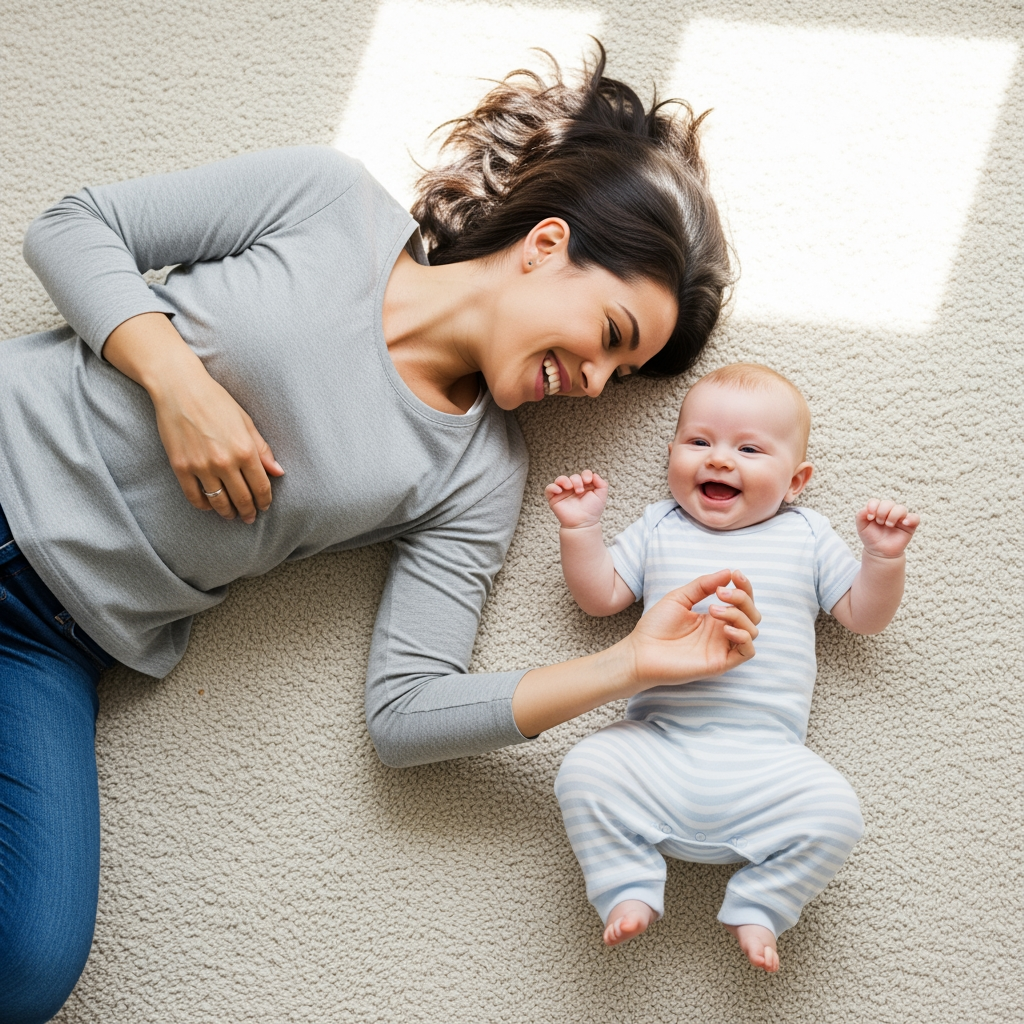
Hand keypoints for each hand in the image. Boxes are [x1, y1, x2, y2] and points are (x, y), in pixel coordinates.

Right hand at [102, 313, 283, 523]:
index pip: (261, 487)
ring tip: (231, 515)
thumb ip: (262, 450)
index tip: (264, 507)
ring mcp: (201, 466)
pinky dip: (204, 505)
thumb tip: (278, 472)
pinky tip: (210, 506)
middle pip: (242, 498)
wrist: (179, 388)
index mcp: (245, 450)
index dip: (264, 501)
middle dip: (248, 511)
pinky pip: (195, 497)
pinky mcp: (181, 467)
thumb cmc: (216, 401)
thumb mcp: (246, 422)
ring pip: (219, 502)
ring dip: (228, 512)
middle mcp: (224, 462)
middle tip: (249, 517)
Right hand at [545, 470, 607, 528]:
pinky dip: (553, 487)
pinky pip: (549, 489)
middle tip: (580, 491)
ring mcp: (563, 493)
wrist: (583, 524)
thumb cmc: (592, 511)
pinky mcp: (554, 499)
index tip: (588, 481)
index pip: (584, 474)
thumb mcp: (601, 497)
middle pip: (573, 476)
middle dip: (577, 480)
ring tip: (570, 488)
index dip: (586, 474)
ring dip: (565, 480)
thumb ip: (602, 484)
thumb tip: (595, 475)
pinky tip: (559, 491)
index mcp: (585, 486)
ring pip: (560, 479)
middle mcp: (574, 488)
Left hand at [625, 570, 759, 687]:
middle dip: (743, 598)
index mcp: (715, 617)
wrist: (640, 651)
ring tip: (713, 609)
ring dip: (738, 614)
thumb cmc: (656, 626)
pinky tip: (725, 629)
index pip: (742, 602)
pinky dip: (744, 637)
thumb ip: (703, 585)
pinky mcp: (720, 663)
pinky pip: (747, 652)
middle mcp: (722, 632)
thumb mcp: (680, 597)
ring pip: (752, 630)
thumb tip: (727, 572)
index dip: (744, 587)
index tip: (735, 574)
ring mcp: (722, 647)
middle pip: (752, 614)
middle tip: (721, 593)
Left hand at [856, 499, 919, 558]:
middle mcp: (889, 512)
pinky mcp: (909, 526)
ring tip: (889, 525)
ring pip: (901, 508)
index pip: (876, 501)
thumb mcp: (861, 527)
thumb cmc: (871, 538)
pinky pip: (915, 518)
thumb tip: (866, 508)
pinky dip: (910, 519)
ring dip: (893, 515)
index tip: (870, 517)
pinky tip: (904, 523)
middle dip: (882, 512)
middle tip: (879, 522)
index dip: (873, 506)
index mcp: (877, 510)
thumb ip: (860, 515)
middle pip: (888, 503)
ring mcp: (900, 518)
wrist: (880, 552)